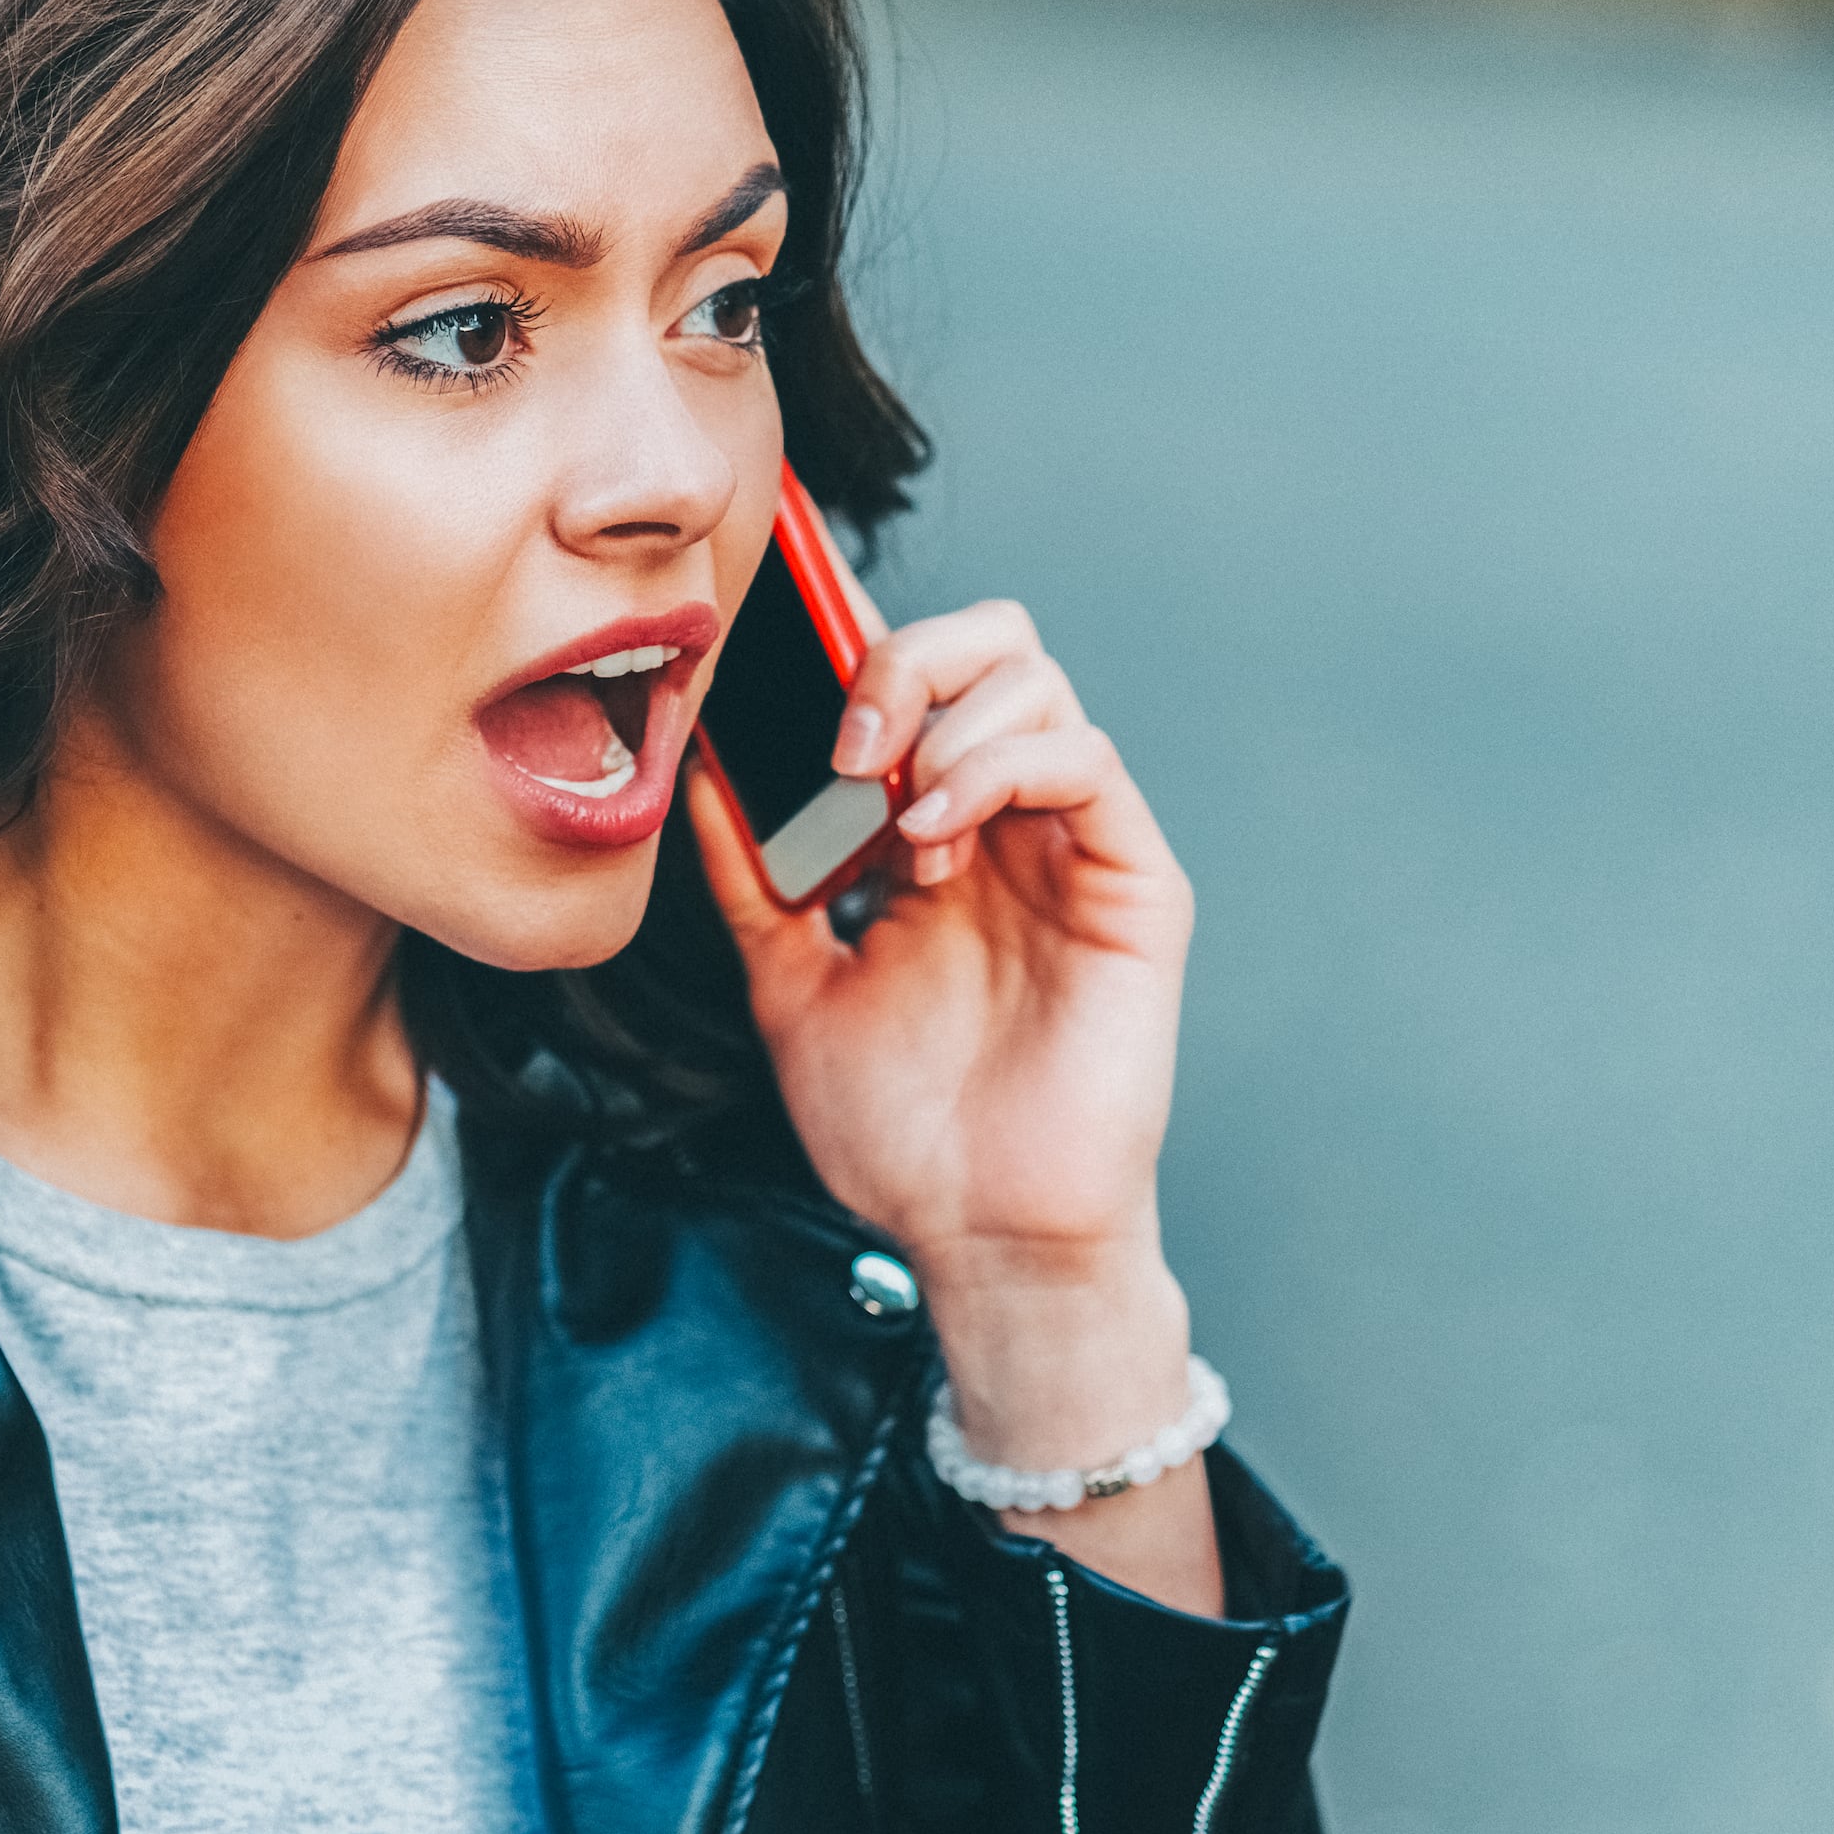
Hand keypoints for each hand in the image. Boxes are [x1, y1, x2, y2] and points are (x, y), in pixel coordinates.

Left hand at [690, 597, 1221, 1609]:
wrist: (976, 1237)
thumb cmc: (901, 1134)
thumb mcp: (786, 983)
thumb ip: (751, 875)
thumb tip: (699, 768)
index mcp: (932, 835)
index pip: (907, 685)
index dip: (850, 623)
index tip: (779, 596)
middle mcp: (1008, 825)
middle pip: (987, 646)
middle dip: (900, 661)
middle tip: (841, 746)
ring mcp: (1074, 848)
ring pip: (1035, 681)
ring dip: (942, 725)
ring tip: (894, 826)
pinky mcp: (1134, 884)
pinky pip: (1085, 759)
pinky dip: (999, 768)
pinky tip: (937, 840)